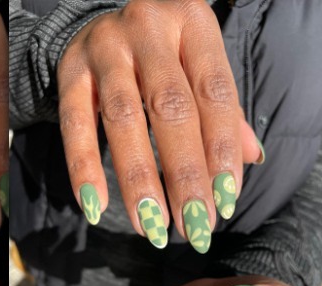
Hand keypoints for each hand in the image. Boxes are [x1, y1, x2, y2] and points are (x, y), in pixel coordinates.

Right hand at [57, 0, 262, 252]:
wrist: (104, 23)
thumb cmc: (168, 54)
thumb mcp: (200, 66)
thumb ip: (225, 110)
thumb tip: (253, 157)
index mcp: (193, 22)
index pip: (215, 92)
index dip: (223, 150)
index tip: (226, 200)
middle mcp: (148, 28)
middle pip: (171, 108)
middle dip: (185, 175)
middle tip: (195, 225)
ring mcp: (104, 47)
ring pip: (123, 119)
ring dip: (140, 181)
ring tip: (153, 227)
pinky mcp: (68, 70)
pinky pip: (74, 125)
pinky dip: (84, 169)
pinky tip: (97, 208)